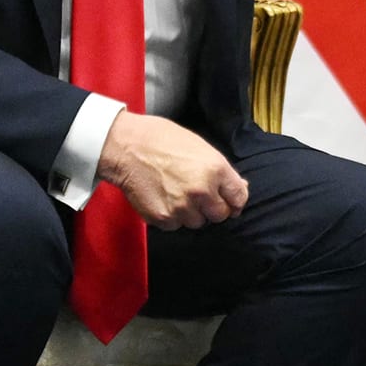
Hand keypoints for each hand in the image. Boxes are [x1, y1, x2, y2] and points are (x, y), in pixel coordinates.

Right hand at [98, 111, 249, 228]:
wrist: (126, 147)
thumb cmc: (161, 140)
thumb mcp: (200, 147)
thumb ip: (221, 171)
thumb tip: (238, 187)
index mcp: (215, 169)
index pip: (239, 197)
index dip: (235, 200)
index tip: (230, 202)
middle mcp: (202, 191)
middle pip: (220, 215)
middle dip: (213, 208)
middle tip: (199, 197)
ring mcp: (182, 207)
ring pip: (197, 222)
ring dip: (191, 213)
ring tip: (177, 194)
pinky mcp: (163, 218)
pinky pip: (175, 225)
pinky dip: (171, 216)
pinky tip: (163, 198)